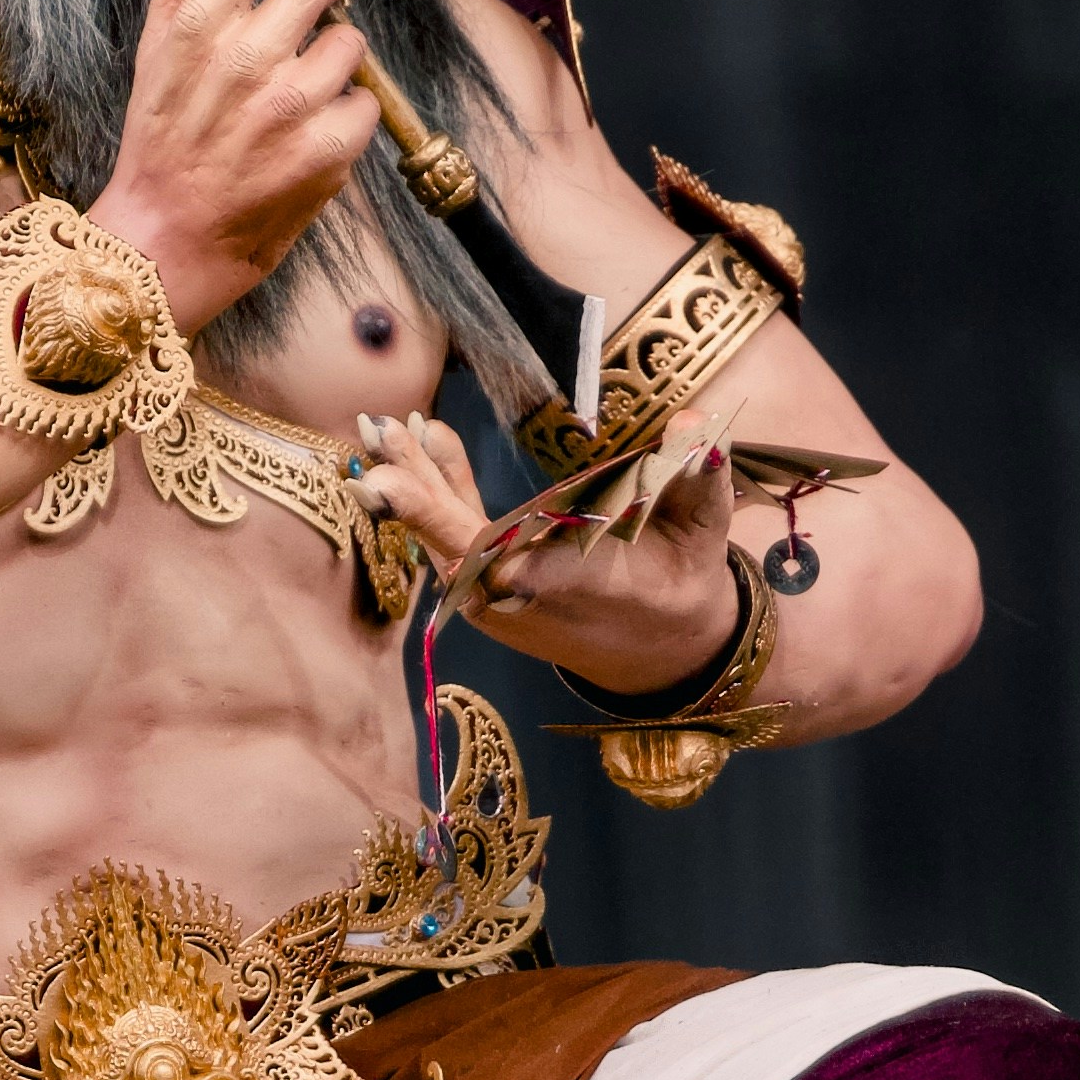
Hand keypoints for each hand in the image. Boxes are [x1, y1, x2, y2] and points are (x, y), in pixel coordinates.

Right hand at [92, 0, 381, 326]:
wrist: (168, 238)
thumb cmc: (161, 140)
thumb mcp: (152, 50)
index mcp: (200, 26)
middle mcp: (246, 57)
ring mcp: (291, 104)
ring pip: (350, 42)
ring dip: (338, 56)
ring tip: (308, 84)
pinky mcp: (327, 149)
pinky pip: (365, 101)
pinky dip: (348, 113)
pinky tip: (315, 131)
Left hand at [353, 417, 752, 693]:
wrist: (661, 649)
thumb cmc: (683, 580)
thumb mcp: (702, 536)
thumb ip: (698, 483)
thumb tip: (695, 430)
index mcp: (586, 589)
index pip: (530, 570)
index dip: (479, 545)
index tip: (432, 519)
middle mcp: (531, 600)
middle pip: (467, 550)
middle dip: (422, 507)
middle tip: (378, 459)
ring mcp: (501, 599)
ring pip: (449, 539)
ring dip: (415, 486)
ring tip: (383, 431)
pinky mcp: (488, 587)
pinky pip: (455, 535)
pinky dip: (438, 490)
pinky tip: (423, 439)